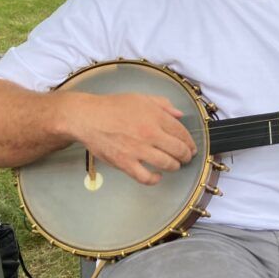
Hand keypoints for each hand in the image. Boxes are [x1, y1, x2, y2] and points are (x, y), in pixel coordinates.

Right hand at [66, 92, 196, 184]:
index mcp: (156, 116)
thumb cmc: (112, 107)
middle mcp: (150, 133)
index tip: (191, 147)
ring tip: (174, 165)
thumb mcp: (141, 98)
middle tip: (186, 158)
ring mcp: (138, 149)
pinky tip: (157, 176)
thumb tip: (179, 115)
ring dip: (174, 166)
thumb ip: (163, 105)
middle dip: (186, 156)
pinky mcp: (125, 162)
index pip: (182, 132)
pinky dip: (154, 179)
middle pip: (179, 150)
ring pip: (167, 164)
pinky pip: (145, 177)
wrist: (86, 117)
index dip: (190, 142)